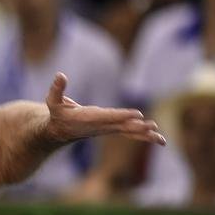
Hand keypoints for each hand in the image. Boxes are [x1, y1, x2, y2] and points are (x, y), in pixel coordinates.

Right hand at [43, 73, 165, 146]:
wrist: (60, 132)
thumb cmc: (57, 115)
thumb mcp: (52, 102)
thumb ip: (56, 89)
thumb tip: (60, 75)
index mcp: (89, 119)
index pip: (108, 116)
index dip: (122, 115)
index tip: (137, 115)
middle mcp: (101, 126)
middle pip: (122, 127)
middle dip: (137, 127)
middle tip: (153, 127)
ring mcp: (108, 129)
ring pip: (129, 132)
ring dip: (145, 134)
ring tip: (161, 139)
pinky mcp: (112, 129)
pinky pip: (130, 133)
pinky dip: (144, 135)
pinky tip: (158, 137)